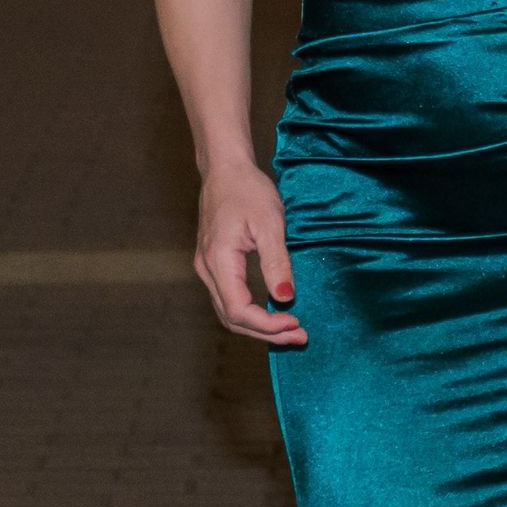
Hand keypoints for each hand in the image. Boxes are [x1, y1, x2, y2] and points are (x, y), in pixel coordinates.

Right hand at [194, 161, 307, 345]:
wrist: (225, 169)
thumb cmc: (248, 190)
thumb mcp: (270, 223)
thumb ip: (277, 262)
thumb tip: (285, 298)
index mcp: (218, 260)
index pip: (238, 310)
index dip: (267, 325)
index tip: (296, 323)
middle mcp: (206, 269)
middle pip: (231, 318)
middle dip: (266, 333)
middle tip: (300, 337)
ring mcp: (207, 268)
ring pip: (228, 312)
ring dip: (259, 326)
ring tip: (290, 330)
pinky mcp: (213, 265)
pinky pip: (229, 299)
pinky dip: (250, 313)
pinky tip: (272, 313)